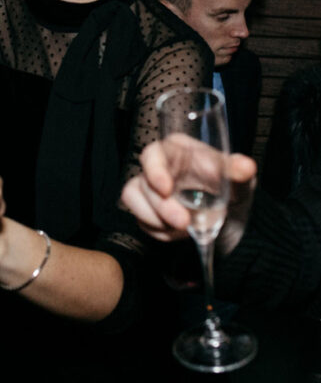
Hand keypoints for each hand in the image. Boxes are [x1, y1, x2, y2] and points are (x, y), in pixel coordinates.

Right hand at [120, 137, 256, 247]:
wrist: (229, 217)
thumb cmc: (230, 187)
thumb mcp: (239, 179)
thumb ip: (238, 171)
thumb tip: (247, 167)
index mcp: (177, 150)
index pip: (156, 153)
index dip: (156, 170)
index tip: (166, 189)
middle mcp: (158, 166)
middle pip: (145, 181)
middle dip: (161, 206)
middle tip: (184, 222)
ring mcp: (147, 187)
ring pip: (134, 199)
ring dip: (158, 219)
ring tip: (186, 228)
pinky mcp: (144, 208)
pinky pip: (141, 220)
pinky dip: (160, 231)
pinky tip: (178, 232)